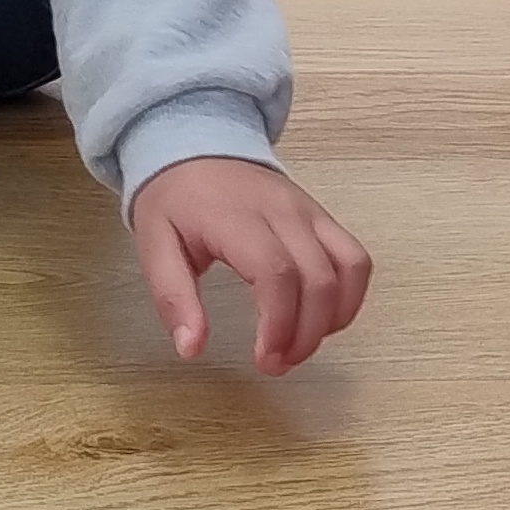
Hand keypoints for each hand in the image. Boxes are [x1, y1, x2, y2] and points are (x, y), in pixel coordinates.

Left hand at [131, 156, 372, 374]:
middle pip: (320, 279)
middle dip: (307, 334)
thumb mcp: (154, 245)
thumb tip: (191, 348)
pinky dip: (349, 297)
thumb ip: (172, 298)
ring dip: (335, 317)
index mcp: (238, 218)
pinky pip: (355, 258)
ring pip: (350, 267)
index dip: (279, 324)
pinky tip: (322, 321)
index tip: (264, 359)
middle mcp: (284, 212)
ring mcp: (310, 212)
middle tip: (277, 364)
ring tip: (302, 345)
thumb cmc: (176, 199)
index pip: (277, 274)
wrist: (198, 145)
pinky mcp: (324, 217)